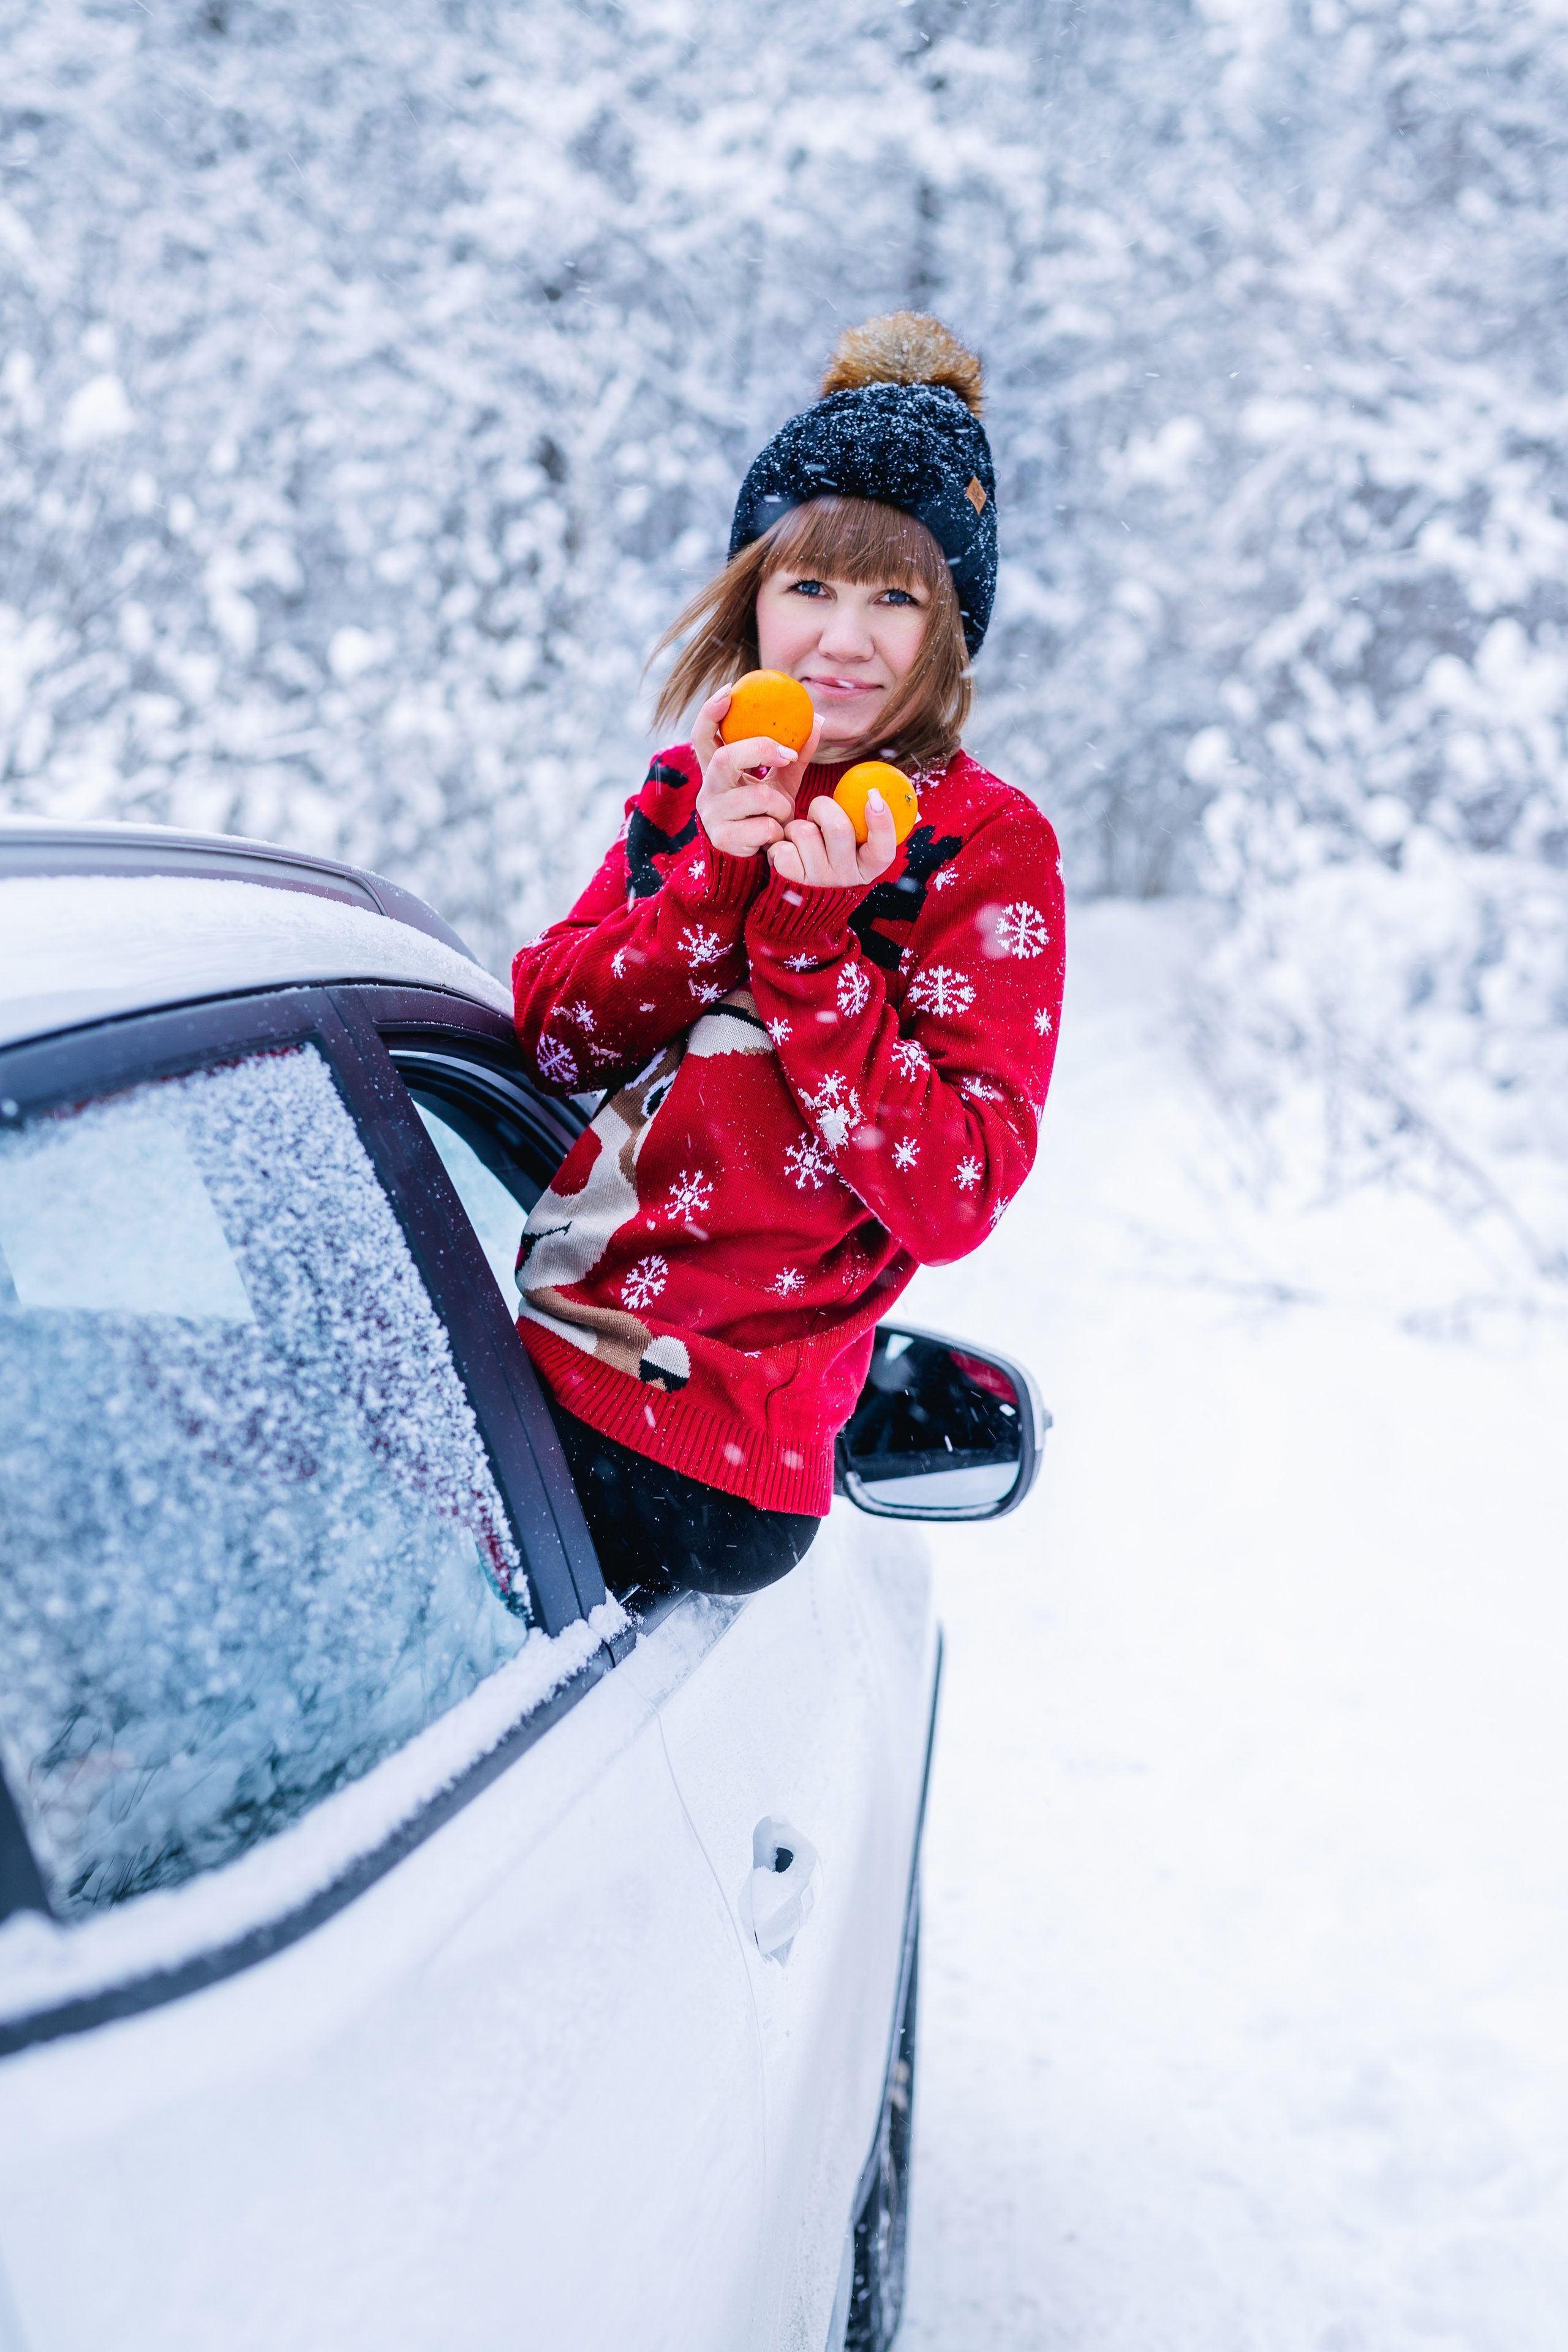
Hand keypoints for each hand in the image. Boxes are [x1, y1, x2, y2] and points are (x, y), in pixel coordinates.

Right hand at [693, 687, 820, 859]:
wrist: (757, 857)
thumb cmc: (766, 813)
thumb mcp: (782, 781)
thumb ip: (796, 753)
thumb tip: (819, 720)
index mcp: (717, 770)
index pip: (704, 735)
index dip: (711, 712)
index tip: (730, 691)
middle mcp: (708, 788)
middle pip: (725, 758)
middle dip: (760, 751)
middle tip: (788, 754)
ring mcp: (712, 814)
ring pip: (757, 796)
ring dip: (781, 804)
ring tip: (782, 815)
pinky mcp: (723, 838)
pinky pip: (764, 825)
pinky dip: (779, 829)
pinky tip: (773, 836)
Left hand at [768, 791, 897, 888]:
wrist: (795, 872)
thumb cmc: (824, 841)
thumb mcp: (844, 825)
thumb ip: (849, 797)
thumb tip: (820, 738)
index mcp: (869, 864)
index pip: (883, 849)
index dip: (882, 823)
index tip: (873, 795)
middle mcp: (848, 876)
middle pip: (838, 827)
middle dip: (822, 807)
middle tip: (818, 816)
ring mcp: (821, 881)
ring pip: (805, 832)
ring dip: (798, 825)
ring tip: (801, 836)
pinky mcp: (794, 881)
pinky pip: (783, 849)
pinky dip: (781, 841)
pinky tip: (787, 848)